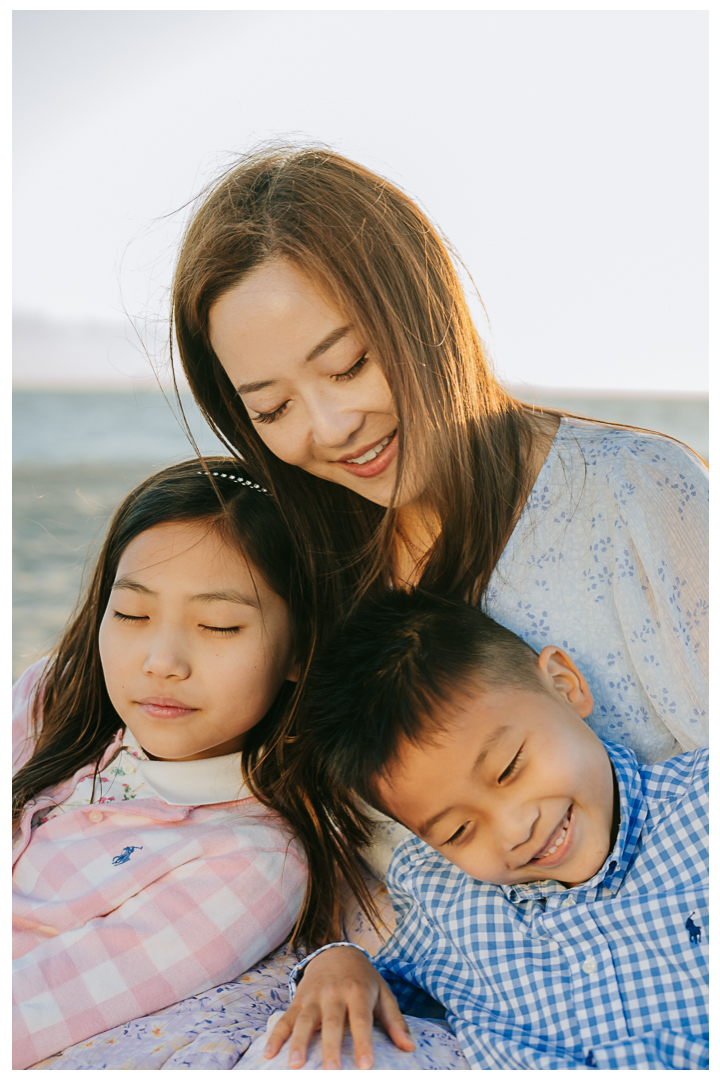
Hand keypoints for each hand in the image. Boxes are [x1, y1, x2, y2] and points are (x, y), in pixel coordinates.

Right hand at [263, 946, 415, 1068]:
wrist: (337, 953)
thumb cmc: (363, 980)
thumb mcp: (383, 993)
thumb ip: (395, 1021)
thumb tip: (410, 1049)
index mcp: (358, 991)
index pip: (361, 1020)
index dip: (363, 1042)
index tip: (365, 1066)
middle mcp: (334, 992)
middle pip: (332, 1022)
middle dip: (331, 1046)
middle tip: (331, 1071)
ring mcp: (314, 995)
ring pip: (305, 1020)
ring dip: (299, 1042)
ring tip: (295, 1065)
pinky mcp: (298, 999)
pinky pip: (285, 1018)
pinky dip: (276, 1035)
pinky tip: (269, 1053)